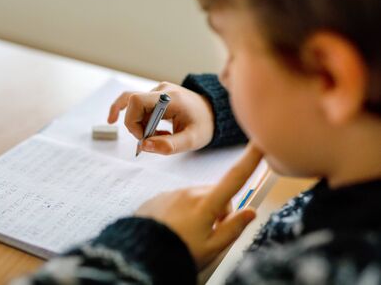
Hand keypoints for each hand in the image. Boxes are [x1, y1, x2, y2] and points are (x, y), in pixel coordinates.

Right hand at [108, 82, 214, 154]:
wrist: (215, 113)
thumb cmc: (205, 125)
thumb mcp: (191, 140)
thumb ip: (168, 145)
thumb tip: (144, 146)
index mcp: (170, 97)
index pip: (135, 100)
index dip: (132, 121)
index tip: (144, 138)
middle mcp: (161, 90)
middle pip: (131, 104)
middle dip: (135, 126)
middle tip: (150, 141)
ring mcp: (159, 91)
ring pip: (134, 107)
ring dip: (140, 125)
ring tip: (158, 136)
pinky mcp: (157, 96)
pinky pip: (139, 107)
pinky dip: (139, 120)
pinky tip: (137, 129)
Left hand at [135, 143, 262, 267]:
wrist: (140, 256)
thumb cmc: (176, 254)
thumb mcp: (211, 248)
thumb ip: (233, 228)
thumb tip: (250, 212)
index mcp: (206, 204)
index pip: (235, 178)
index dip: (250, 160)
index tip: (259, 142)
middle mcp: (189, 193)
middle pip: (216, 194)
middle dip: (218, 210)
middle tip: (209, 232)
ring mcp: (173, 194)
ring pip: (197, 198)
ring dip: (199, 211)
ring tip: (188, 233)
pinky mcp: (160, 198)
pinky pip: (178, 200)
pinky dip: (182, 211)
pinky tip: (175, 228)